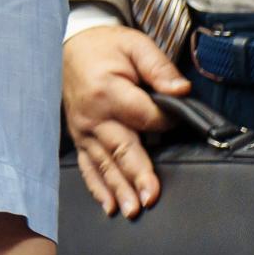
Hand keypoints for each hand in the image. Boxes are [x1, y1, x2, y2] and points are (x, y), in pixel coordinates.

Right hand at [63, 25, 189, 217]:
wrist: (72, 47)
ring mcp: (84, 131)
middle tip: (150, 198)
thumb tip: (181, 91)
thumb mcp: (135, 45)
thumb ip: (159, 67)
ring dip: (119, 188)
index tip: (180, 120)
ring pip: (105, 164)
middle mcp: (93, 116)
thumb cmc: (105, 47)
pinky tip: (110, 206)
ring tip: (132, 209)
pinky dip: (98, 188)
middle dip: (137, 175)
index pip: (145, 116)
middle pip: (122, 149)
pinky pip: (88, 166)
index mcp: (108, 91)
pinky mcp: (80, 139)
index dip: (167, 121)